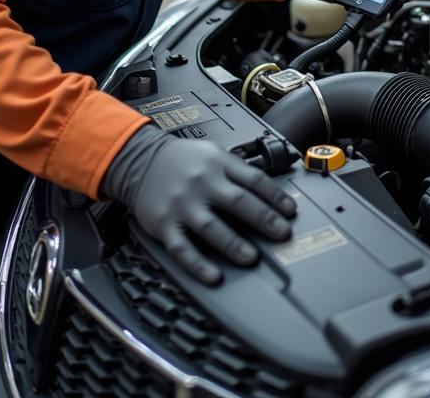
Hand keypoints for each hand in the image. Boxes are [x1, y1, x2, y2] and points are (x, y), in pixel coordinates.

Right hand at [102, 123, 295, 284]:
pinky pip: (183, 248)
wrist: (139, 159)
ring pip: (211, 227)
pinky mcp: (165, 224)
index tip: (290, 212)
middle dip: (263, 219)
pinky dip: (198, 264)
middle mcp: (202, 184)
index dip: (275, 196)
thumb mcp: (212, 153)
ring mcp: (183, 205)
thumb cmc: (182, 159)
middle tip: (281, 234)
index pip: (254, 180)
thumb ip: (237, 170)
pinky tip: (213, 276)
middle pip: (238, 202)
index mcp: (218, 165)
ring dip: (233, 244)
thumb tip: (268, 191)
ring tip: (251, 257)